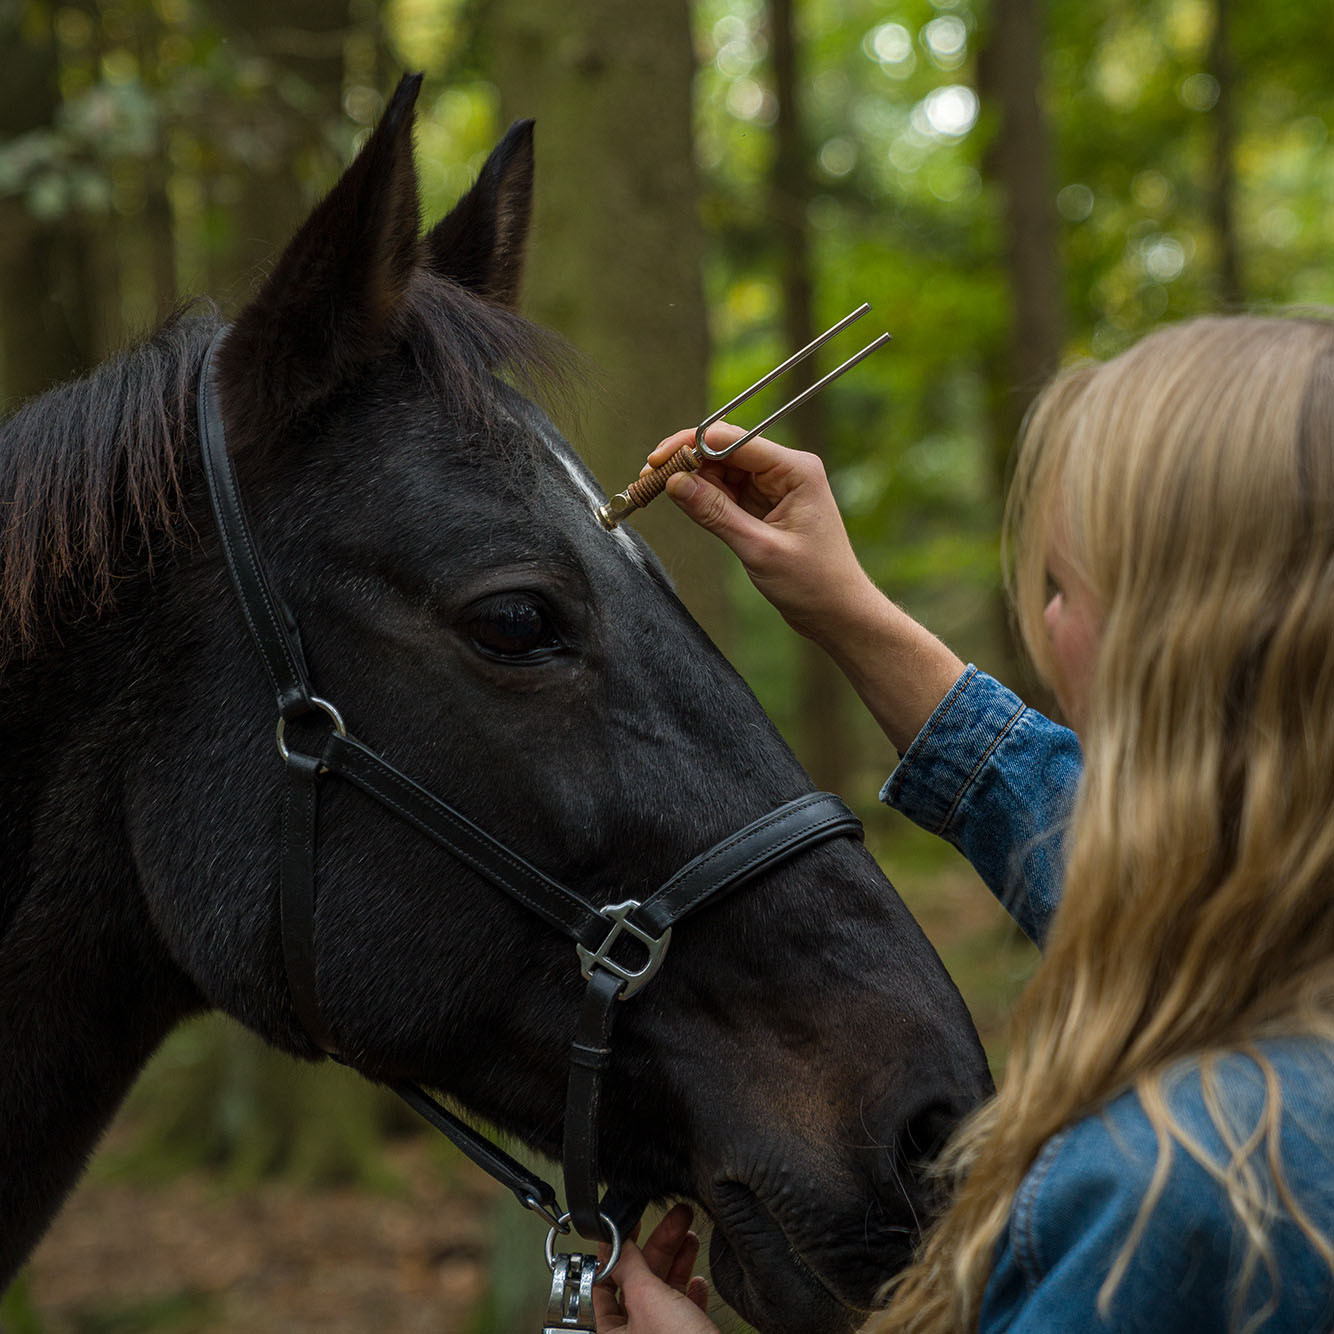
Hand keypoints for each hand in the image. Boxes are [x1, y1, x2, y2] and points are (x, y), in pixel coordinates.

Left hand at [593, 1203, 715, 1332]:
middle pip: (639, 1282)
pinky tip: (697, 1280)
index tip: (630, 1227)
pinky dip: (690, 1292)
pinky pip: (684, 1310)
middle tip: (674, 1220)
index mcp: (612, 1332)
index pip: (603, 1284)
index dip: (616, 1252)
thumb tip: (618, 1243)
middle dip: (659, 1247)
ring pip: (664, 1291)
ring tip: (690, 1236)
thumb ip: (630, 1267)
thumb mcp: (647, 1299)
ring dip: (678, 1261)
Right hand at [647, 423, 878, 642]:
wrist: (838, 613)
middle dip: (685, 461)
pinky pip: (727, 492)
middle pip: (724, 451)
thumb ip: (715, 513)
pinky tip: (679, 500)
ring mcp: (775, 488)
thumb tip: (675, 482)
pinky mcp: (765, 507)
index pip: (734, 441)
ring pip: (722, 471)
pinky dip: (702, 496)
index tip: (657, 461)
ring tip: (654, 489)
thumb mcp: (759, 548)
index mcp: (795, 470)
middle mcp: (786, 471)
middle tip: (647, 476)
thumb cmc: (814, 583)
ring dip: (689, 478)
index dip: (691, 446)